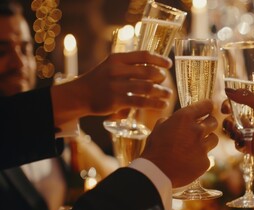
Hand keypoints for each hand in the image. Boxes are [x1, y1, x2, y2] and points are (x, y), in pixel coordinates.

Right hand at [52, 51, 172, 124]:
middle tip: (165, 82)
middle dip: (161, 77)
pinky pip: (141, 102)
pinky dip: (155, 104)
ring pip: (147, 87)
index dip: (159, 59)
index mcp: (117, 58)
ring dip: (161, 92)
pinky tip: (162, 105)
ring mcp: (116, 86)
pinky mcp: (116, 101)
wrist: (79, 95)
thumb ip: (129, 65)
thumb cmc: (99, 80)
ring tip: (168, 95)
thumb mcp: (111, 66)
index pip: (143, 55)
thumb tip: (155, 68)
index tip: (169, 64)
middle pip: (148, 72)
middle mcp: (117, 70)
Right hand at [142, 100, 218, 187]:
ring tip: (196, 145)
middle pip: (214, 121)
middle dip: (208, 124)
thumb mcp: (159, 127)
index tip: (207, 108)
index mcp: (185, 117)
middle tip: (201, 129)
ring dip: (207, 140)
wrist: (156, 172)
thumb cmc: (155, 148)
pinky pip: (207, 156)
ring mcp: (203, 146)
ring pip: (214, 138)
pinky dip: (200, 157)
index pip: (207, 105)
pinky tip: (190, 160)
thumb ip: (171, 120)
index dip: (207, 106)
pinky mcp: (205, 162)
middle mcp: (197, 130)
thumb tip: (174, 119)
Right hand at [222, 88, 253, 166]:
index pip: (241, 100)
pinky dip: (236, 141)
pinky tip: (240, 139)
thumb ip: (247, 98)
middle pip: (234, 116)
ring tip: (233, 127)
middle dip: (227, 115)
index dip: (232, 99)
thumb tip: (228, 90)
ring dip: (229, 128)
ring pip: (233, 130)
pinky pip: (239, 144)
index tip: (227, 98)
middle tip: (226, 113)